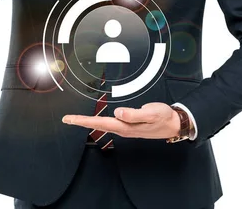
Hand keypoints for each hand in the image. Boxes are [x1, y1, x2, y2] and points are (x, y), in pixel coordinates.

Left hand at [62, 103, 180, 138]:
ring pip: (103, 125)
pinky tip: (96, 120)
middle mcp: (124, 129)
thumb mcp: (151, 113)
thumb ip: (134, 114)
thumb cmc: (163, 117)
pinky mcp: (129, 125)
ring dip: (89, 122)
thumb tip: (118, 112)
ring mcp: (126, 128)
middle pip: (98, 125)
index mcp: (126, 126)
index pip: (100, 123)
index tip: (70, 119)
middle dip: (81, 122)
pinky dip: (99, 121)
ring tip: (76, 119)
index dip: (83, 121)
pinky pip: (110, 123)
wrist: (174, 124)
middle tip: (67, 119)